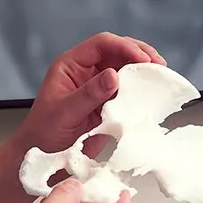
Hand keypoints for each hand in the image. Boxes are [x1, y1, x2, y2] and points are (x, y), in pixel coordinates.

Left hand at [18, 33, 165, 154]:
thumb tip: (114, 75)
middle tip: (159, 65)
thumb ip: (89, 94)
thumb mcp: (65, 113)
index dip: (124, 47)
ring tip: (160, 78)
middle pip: (118, 51)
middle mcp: (86, 71)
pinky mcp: (107, 102)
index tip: (143, 59)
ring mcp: (97, 86)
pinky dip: (141, 91)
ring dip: (143, 71)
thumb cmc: (43, 134)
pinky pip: (128, 90)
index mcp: (71, 65)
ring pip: (126, 69)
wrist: (42, 158)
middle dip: (140, 54)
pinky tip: (152, 94)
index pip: (101, 44)